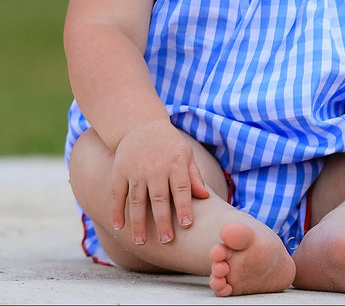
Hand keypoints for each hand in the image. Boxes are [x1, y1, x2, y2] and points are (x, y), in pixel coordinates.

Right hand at [110, 119, 209, 245]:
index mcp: (175, 163)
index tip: (187, 225)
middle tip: (167, 241)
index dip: (185, 207)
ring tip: (141, 242)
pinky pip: (118, 194)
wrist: (141, 125)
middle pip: (159, 199)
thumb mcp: (186, 155)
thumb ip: (194, 176)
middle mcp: (156, 167)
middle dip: (163, 222)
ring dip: (138, 223)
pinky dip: (117, 211)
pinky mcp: (119, 171)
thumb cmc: (169, 144)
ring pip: (137, 201)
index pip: (182, 189)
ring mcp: (136, 170)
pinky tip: (119, 227)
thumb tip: (206, 197)